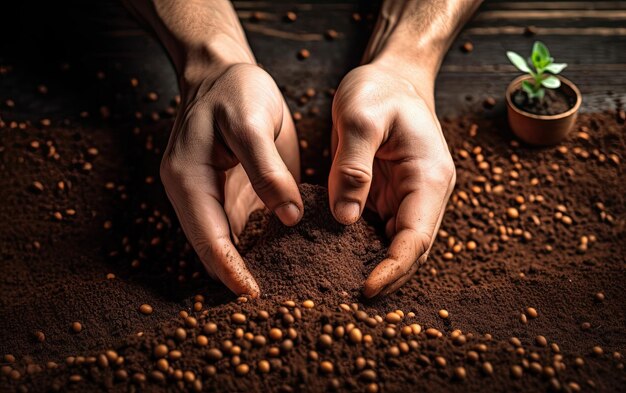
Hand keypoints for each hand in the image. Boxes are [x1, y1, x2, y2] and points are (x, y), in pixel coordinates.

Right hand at [160, 63, 301, 296]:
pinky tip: (282, 264)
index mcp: (187, 179)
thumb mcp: (251, 122)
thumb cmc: (235, 91)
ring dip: (247, 270)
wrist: (226, 73)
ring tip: (278, 296)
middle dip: (235, 280)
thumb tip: (287, 216)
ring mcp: (213, 197)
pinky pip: (243, 229)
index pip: (206, 237)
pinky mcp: (232, 195)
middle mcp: (195, 195)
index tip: (253, 296)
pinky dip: (258, 249)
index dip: (229, 269)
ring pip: (226, 245)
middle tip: (270, 307)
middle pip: (211, 250)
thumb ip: (267, 171)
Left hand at [329, 61, 454, 297]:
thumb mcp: (360, 116)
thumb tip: (345, 218)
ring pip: (393, 244)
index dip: (394, 268)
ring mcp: (407, 197)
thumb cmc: (378, 90)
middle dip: (384, 278)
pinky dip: (360, 247)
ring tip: (337, 287)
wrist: (389, 78)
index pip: (416, 237)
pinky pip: (376, 229)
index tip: (365, 289)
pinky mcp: (388, 196)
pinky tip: (334, 259)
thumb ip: (353, 166)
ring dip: (371, 267)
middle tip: (346, 300)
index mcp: (430, 177)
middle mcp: (424, 194)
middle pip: (409, 250)